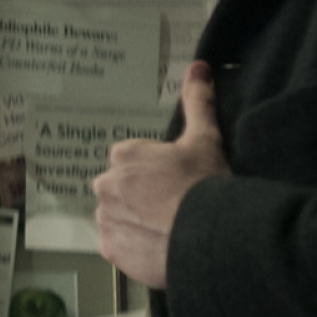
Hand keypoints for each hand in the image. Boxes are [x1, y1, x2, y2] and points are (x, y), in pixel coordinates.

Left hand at [92, 60, 229, 289]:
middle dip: (141, 196)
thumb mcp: (205, 139)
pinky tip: (157, 246)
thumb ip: (197, 102)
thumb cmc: (205, 184)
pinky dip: (132, 246)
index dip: (156, 172)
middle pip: (121, 188)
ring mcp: (106, 219)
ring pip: (117, 216)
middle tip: (172, 206)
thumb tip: (198, 66)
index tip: (176, 182)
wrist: (210, 238)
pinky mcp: (110, 251)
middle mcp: (106, 185)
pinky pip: (117, 245)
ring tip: (166, 229)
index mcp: (124, 155)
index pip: (133, 161)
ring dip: (134, 220)